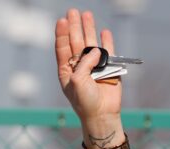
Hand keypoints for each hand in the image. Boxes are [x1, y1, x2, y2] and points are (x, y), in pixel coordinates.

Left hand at [55, 9, 121, 123]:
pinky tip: (103, 32)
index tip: (61, 20)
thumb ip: (84, 63)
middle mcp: (79, 66)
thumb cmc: (85, 101)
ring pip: (91, 44)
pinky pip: (108, 52)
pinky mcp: (108, 68)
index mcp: (67, 71)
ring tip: (87, 14)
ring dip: (88, 29)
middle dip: (74, 27)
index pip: (63, 48)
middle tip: (72, 12)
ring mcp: (94, 66)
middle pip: (76, 42)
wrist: (102, 114)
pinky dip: (106, 41)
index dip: (62, 34)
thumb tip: (96, 50)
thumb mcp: (78, 82)